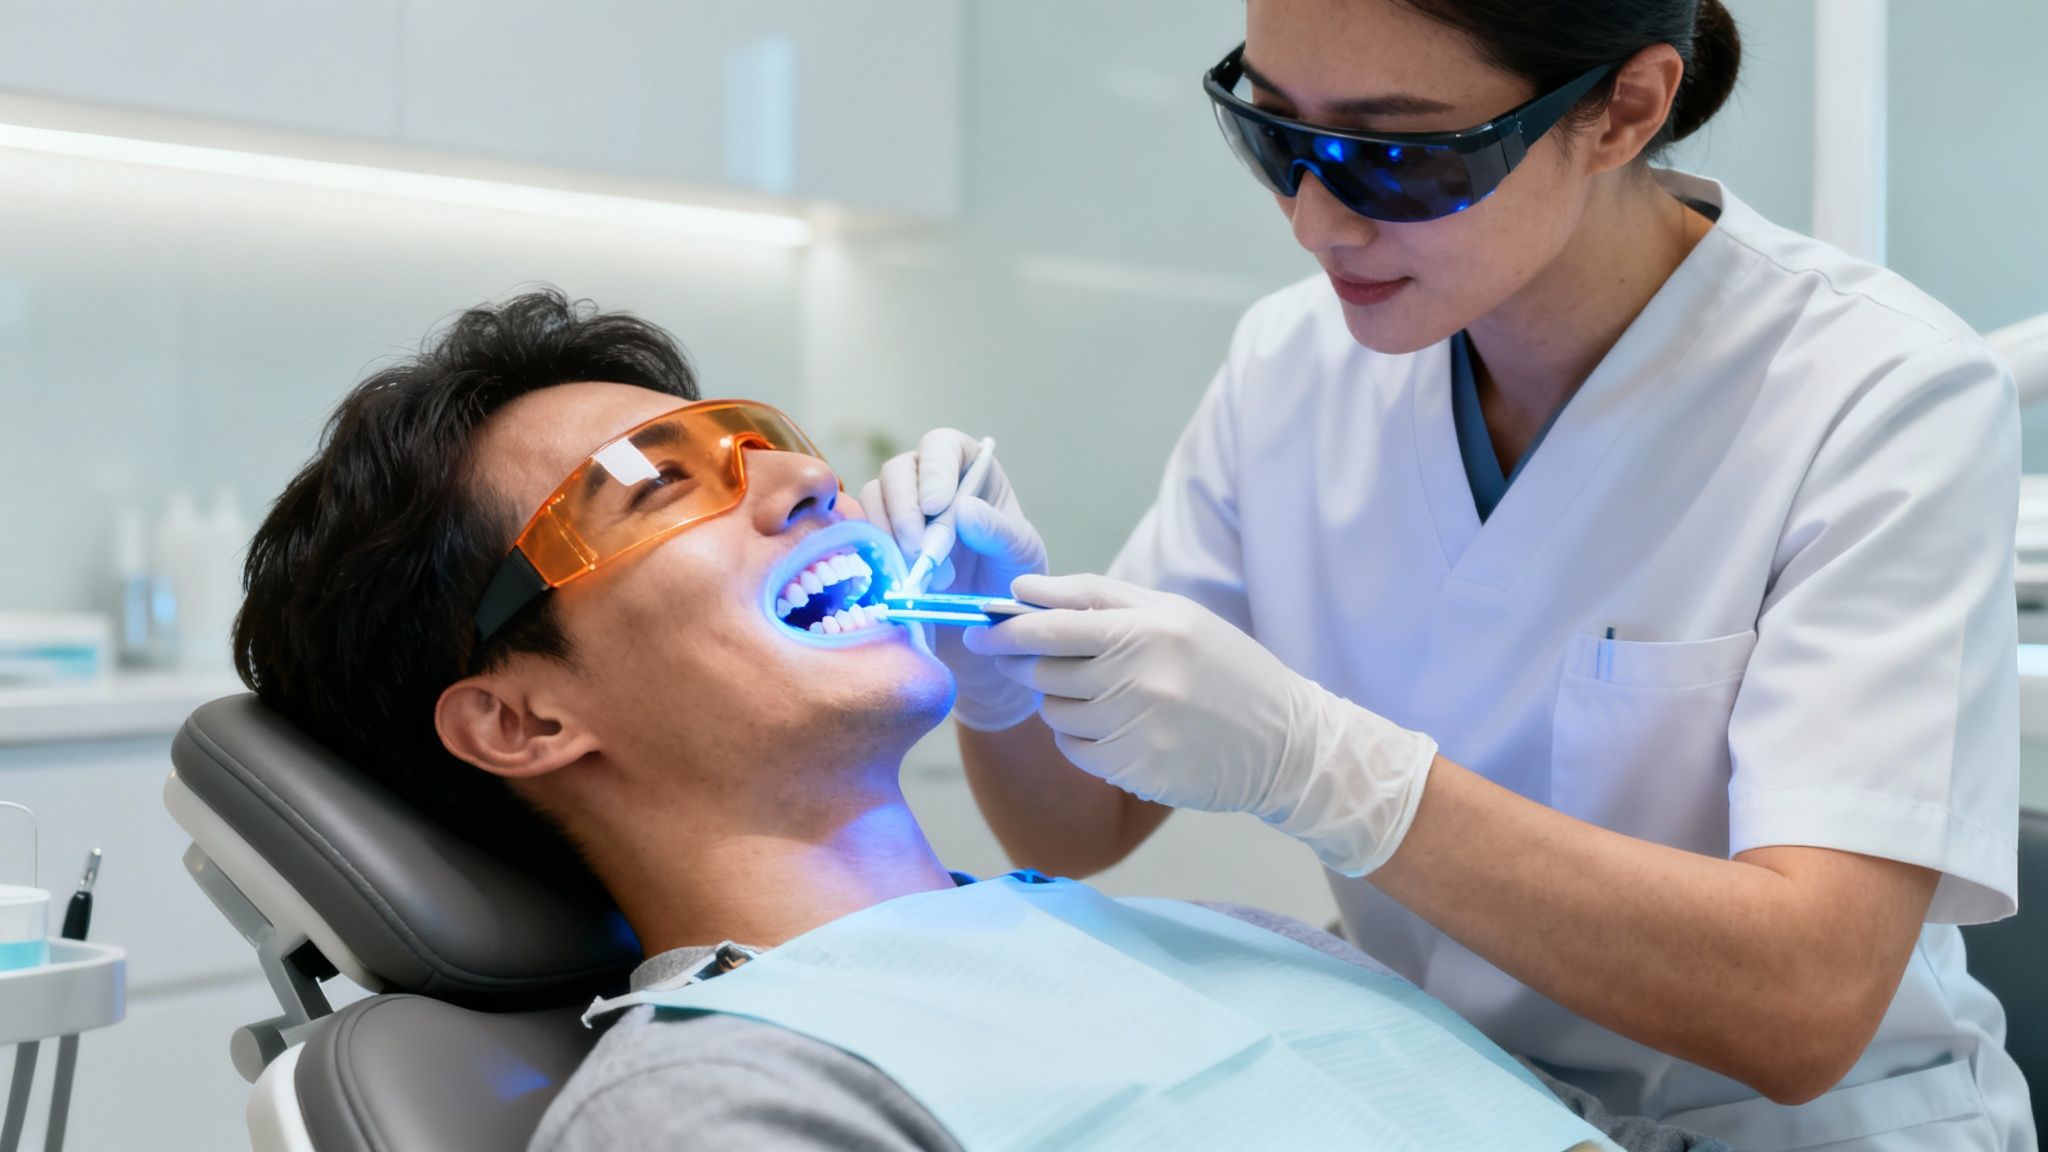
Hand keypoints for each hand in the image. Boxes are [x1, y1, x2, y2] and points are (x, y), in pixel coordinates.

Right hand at [861, 428, 1047, 730]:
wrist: (985, 623)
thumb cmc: (1009, 578)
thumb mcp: (1019, 555)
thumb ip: (997, 531)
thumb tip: (962, 510)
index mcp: (968, 467)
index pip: (942, 446)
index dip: (934, 470)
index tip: (936, 506)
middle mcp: (927, 479)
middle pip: (899, 471)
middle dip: (906, 511)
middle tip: (922, 552)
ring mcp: (897, 508)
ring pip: (873, 499)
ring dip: (891, 537)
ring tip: (925, 578)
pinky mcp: (876, 539)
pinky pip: (858, 533)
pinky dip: (872, 555)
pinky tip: (897, 580)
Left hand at [965, 574, 1438, 875]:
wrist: (1286, 742)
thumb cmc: (1224, 668)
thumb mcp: (1174, 614)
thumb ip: (1097, 597)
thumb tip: (1021, 591)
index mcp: (1149, 629)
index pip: (1052, 626)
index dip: (1006, 629)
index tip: (978, 629)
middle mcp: (1140, 677)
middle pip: (1044, 670)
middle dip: (1032, 665)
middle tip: (1040, 662)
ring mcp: (1138, 728)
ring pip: (1055, 713)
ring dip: (1063, 703)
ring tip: (1107, 696)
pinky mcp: (1136, 770)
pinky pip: (1074, 750)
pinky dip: (1082, 739)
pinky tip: (1119, 729)